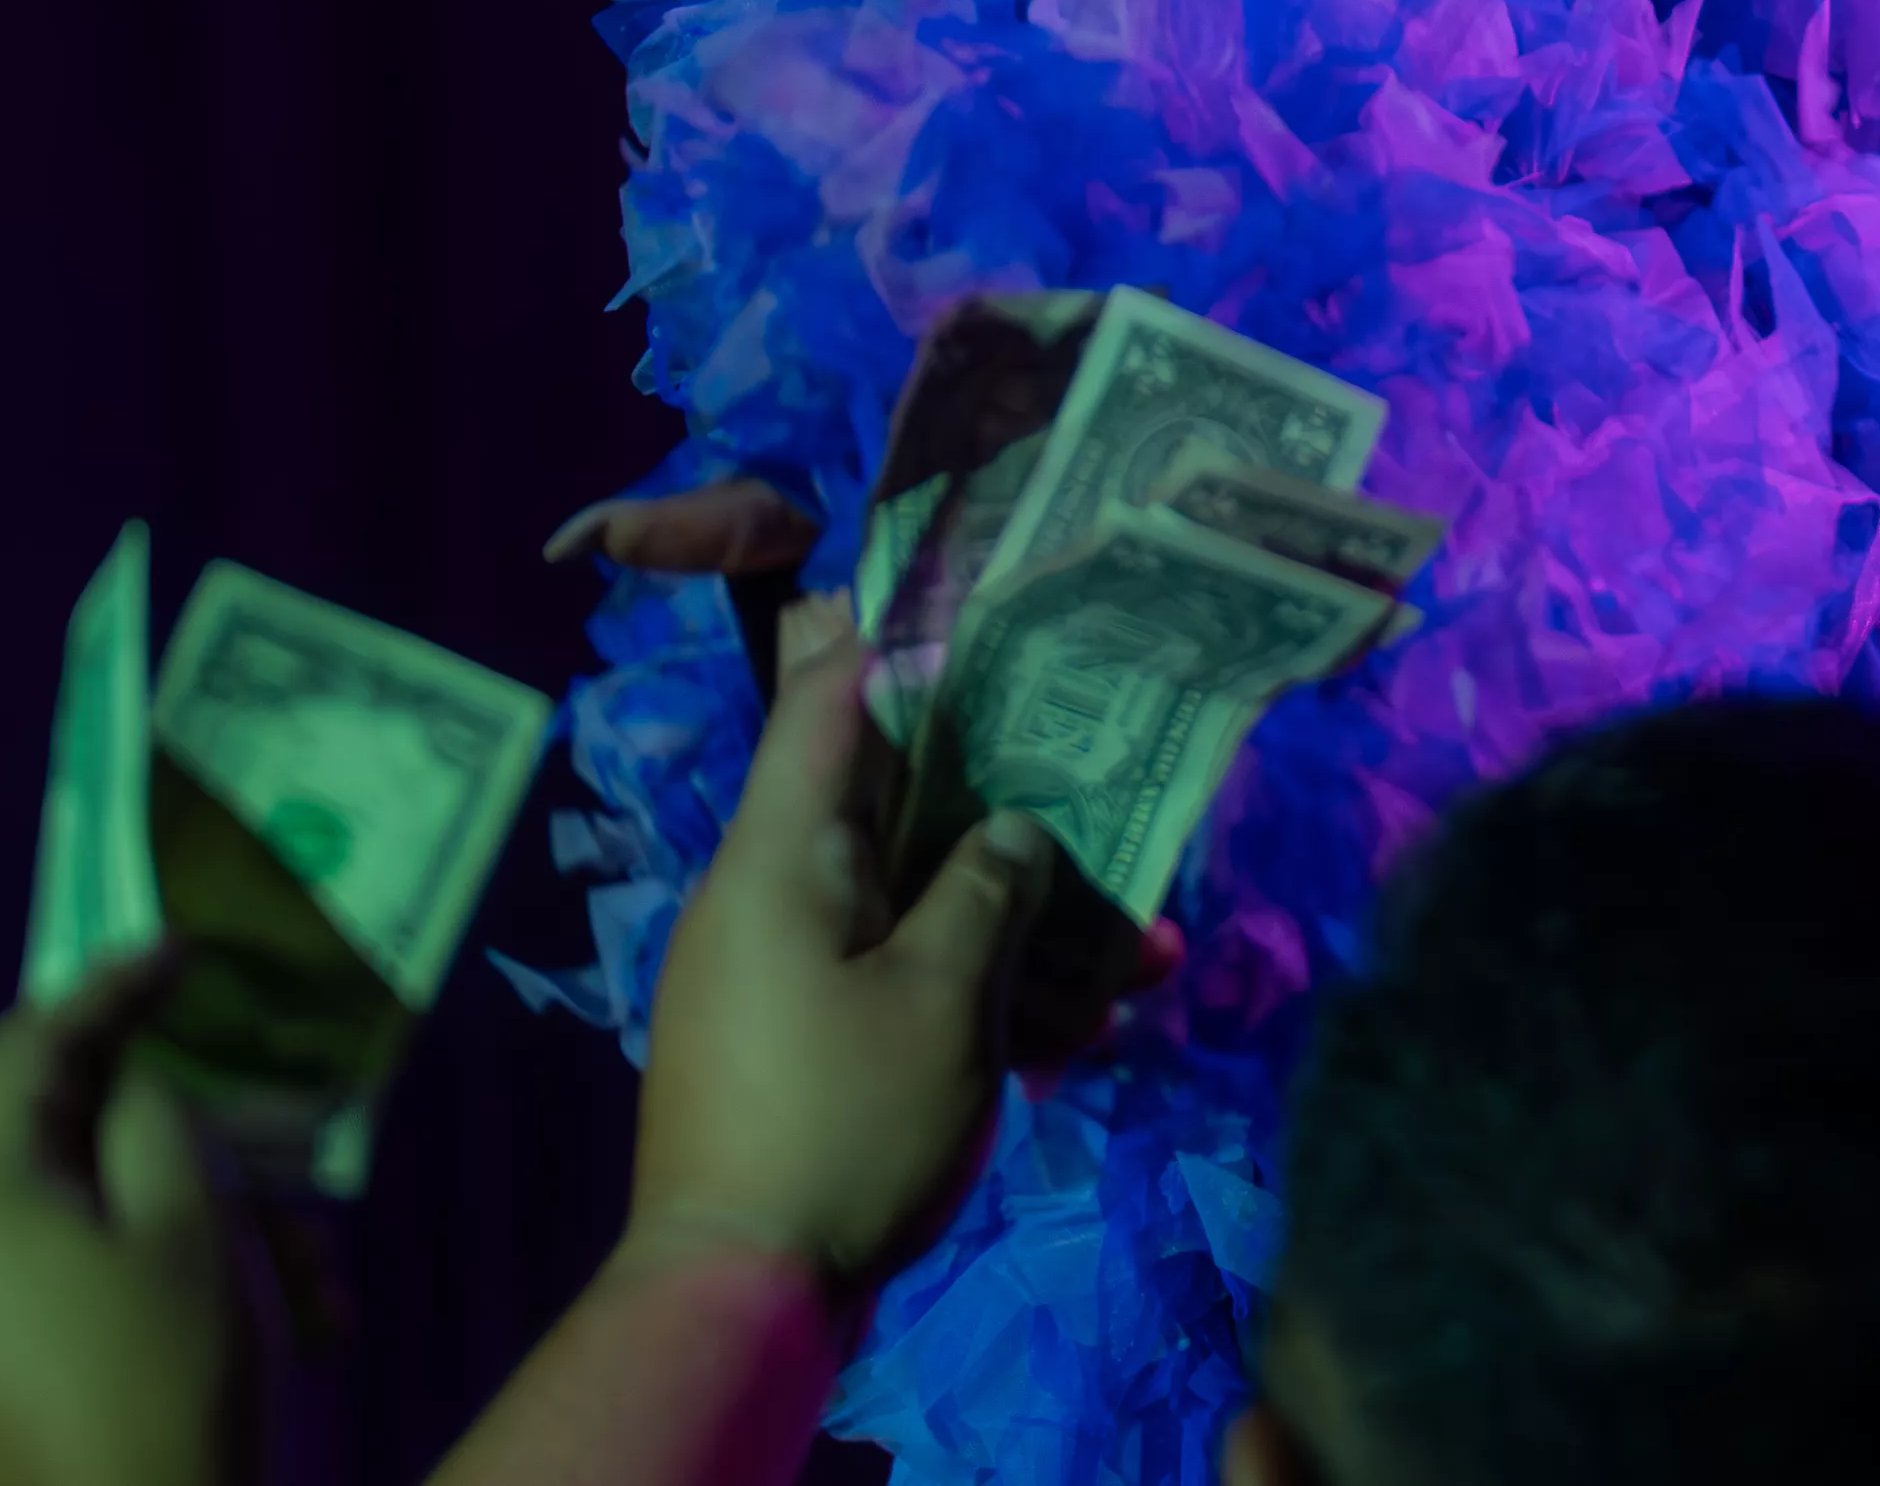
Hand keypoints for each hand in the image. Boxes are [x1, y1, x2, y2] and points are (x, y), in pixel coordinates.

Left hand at [0, 952, 242, 1485]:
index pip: (21, 1051)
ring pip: (47, 1228)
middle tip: (256, 1144)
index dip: (103, 992)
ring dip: (159, 1228)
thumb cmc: (164, 1377)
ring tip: (286, 1275)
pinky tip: (214, 1314)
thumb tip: (124, 1089)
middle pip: (33, 1146)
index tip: (174, 951)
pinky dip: (113, 1282)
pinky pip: (26, 1293)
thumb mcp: (193, 1227)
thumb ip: (152, 1124)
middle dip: (157, 1142)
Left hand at [630, 591, 1076, 1290]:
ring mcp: (781, 973)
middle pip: (890, 800)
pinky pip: (899, 970)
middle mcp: (769, 897)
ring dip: (1017, 909)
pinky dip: (981, 978)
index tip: (975, 588)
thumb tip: (1010, 830)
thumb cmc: (839, 1118)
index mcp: (780, 857)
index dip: (897, 632)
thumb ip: (989, 892)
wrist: (740, 1291)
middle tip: (1105, 758)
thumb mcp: (942, 998)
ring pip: (913, 897)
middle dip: (1005, 791)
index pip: (825, 699)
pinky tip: (1081, 1017)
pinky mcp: (802, 1041)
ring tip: (1139, 942)